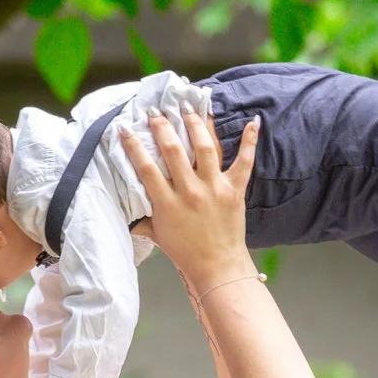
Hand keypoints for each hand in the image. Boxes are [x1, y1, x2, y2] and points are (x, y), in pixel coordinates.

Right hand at [117, 109, 259, 286]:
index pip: (145, 167)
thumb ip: (141, 218)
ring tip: (188, 108)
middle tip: (156, 111)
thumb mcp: (157, 235)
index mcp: (167, 203)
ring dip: (196, 124)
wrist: (217, 268)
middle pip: (173, 150)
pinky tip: (252, 121)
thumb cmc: (185, 252)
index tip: (125, 127)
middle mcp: (190, 192)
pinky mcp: (235, 190)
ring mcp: (214, 189)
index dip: (133, 145)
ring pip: (205, 148)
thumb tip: (124, 208)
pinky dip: (250, 141)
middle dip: (162, 126)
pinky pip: (244, 162)